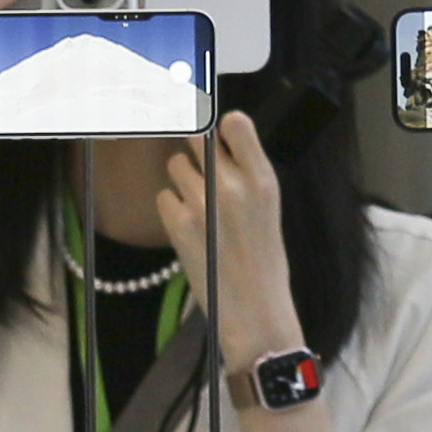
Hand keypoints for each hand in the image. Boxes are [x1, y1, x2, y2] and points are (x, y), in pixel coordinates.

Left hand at [160, 109, 298, 374]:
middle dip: (194, 147)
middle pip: (196, 136)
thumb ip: (246, 172)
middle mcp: (233, 185)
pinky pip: (164, 197)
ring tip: (200, 207)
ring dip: (182, 180)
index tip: (211, 127)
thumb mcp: (268, 207)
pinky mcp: (179, 224)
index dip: (218, 124)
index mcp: (263, 178)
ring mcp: (203, 204)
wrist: (254, 309)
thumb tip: (219, 138)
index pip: (234, 122)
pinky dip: (171, 208)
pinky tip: (189, 228)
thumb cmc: (263, 260)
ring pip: (175, 165)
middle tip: (199, 165)